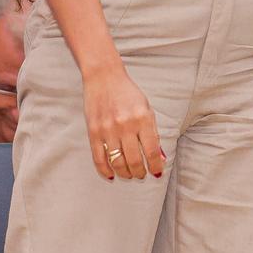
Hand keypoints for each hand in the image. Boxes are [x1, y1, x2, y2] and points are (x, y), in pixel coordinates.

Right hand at [83, 66, 164, 181]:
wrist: (104, 78)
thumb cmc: (128, 93)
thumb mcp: (147, 108)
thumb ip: (153, 132)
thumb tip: (159, 157)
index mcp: (143, 119)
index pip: (152, 150)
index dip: (155, 166)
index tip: (157, 172)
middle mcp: (126, 126)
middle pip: (134, 160)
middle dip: (140, 172)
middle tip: (141, 175)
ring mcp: (108, 130)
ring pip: (117, 162)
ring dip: (125, 173)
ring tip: (129, 175)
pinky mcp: (93, 132)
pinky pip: (99, 158)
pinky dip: (105, 170)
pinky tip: (111, 174)